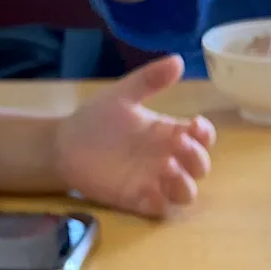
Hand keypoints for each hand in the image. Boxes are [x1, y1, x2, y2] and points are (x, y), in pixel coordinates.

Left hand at [54, 55, 214, 217]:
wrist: (65, 145)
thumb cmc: (96, 119)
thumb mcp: (123, 94)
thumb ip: (150, 79)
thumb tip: (179, 60)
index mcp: (168, 132)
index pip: (202, 138)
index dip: (205, 134)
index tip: (195, 124)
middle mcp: (167, 158)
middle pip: (200, 166)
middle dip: (197, 157)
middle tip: (177, 144)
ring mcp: (154, 181)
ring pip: (187, 193)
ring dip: (184, 182)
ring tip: (166, 167)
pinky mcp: (138, 200)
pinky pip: (160, 209)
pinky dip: (161, 203)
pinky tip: (152, 191)